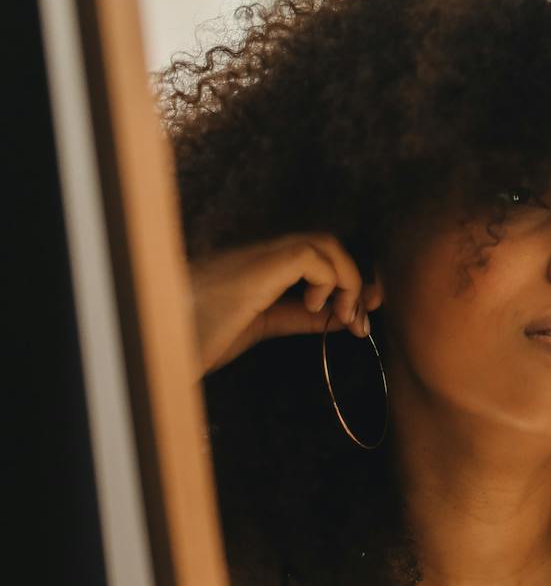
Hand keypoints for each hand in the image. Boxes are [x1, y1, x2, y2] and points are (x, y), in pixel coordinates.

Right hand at [190, 232, 382, 377]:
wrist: (154, 341)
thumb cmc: (194, 335)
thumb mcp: (260, 326)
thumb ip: (297, 317)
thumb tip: (337, 316)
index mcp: (258, 267)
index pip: (316, 256)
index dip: (348, 279)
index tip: (362, 314)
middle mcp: (259, 255)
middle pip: (325, 243)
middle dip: (356, 276)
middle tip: (360, 317)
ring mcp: (256, 258)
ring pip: (322, 244)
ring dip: (347, 279)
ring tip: (341, 315)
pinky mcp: (256, 269)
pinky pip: (310, 256)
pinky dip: (328, 281)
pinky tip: (313, 307)